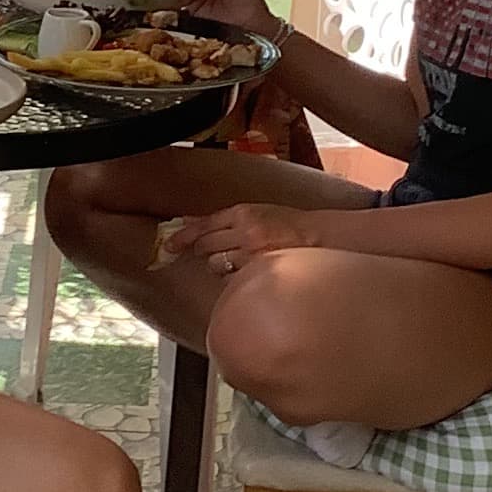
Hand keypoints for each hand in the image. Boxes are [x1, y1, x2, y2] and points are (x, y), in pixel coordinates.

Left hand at [160, 203, 326, 276]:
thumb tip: (192, 224)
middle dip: (203, 250)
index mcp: (244, 212)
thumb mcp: (257, 211)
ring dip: (219, 266)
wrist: (321, 238)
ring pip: (216, 265)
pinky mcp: (259, 273)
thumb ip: (227, 220)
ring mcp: (252, 255)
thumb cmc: (290, 225)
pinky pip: (232, 280)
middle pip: (205, 246)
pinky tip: (246, 273)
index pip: (203, 224)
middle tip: (211, 252)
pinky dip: (234, 279)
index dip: (182, 236)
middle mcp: (245, 232)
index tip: (169, 244)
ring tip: (237, 262)